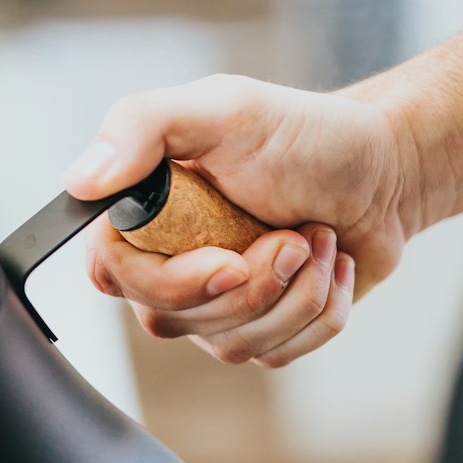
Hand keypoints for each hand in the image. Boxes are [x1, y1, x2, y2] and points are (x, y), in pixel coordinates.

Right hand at [63, 73, 411, 367]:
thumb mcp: (224, 108)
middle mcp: (167, 265)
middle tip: (291, 233)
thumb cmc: (304, 135)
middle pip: (171, 319)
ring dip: (295, 291)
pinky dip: (320, 309)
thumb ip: (141, 127)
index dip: (168, 281)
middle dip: (252, 282)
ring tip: (315, 237)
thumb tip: (81, 181)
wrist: (382, 169)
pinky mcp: (259, 332)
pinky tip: (328, 264)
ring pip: (230, 344)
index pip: (111, 274)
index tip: (227, 259)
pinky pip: (277, 354)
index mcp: (143, 214)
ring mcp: (211, 306)